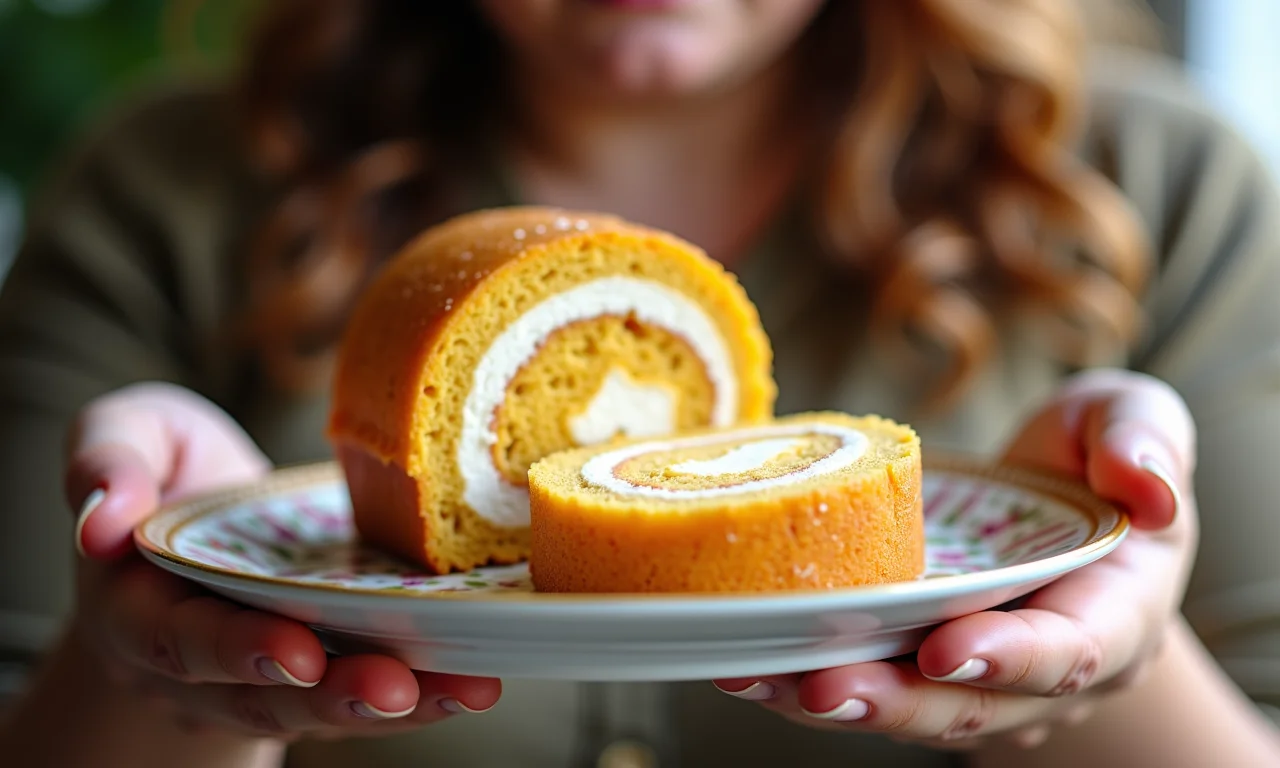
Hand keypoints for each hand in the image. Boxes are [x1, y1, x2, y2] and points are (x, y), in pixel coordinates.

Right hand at [65, 382, 501, 741]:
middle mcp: (195, 662)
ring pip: (321, 706)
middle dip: (332, 693)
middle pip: (259, 692)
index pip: (179, 639)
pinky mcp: (317, 670)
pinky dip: (422, 693)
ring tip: (464, 690)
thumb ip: (107, 460)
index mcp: (137, 606)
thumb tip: (102, 517)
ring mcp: (258, 675)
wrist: (190, 515)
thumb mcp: (127, 435)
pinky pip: (362, 691)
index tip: (298, 647)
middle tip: (395, 686)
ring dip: (395, 705)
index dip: (234, 649)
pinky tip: (474, 682)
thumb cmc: (164, 466)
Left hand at [712, 369, 1195, 750]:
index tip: (946, 647)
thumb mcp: (1128, 425)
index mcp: (1107, 616)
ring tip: (752, 678)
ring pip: (900, 707)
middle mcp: (1037, 669)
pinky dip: (796, 679)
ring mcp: (969, 677)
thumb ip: (1142, 444)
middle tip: (823, 683)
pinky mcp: (910, 664)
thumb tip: (1147, 490)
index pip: (1068, 651)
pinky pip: (861, 680)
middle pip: (968, 703)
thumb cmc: (1093, 462)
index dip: (1010, 656)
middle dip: (893, 699)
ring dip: (824, 700)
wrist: (1057, 512)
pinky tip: (737, 661)